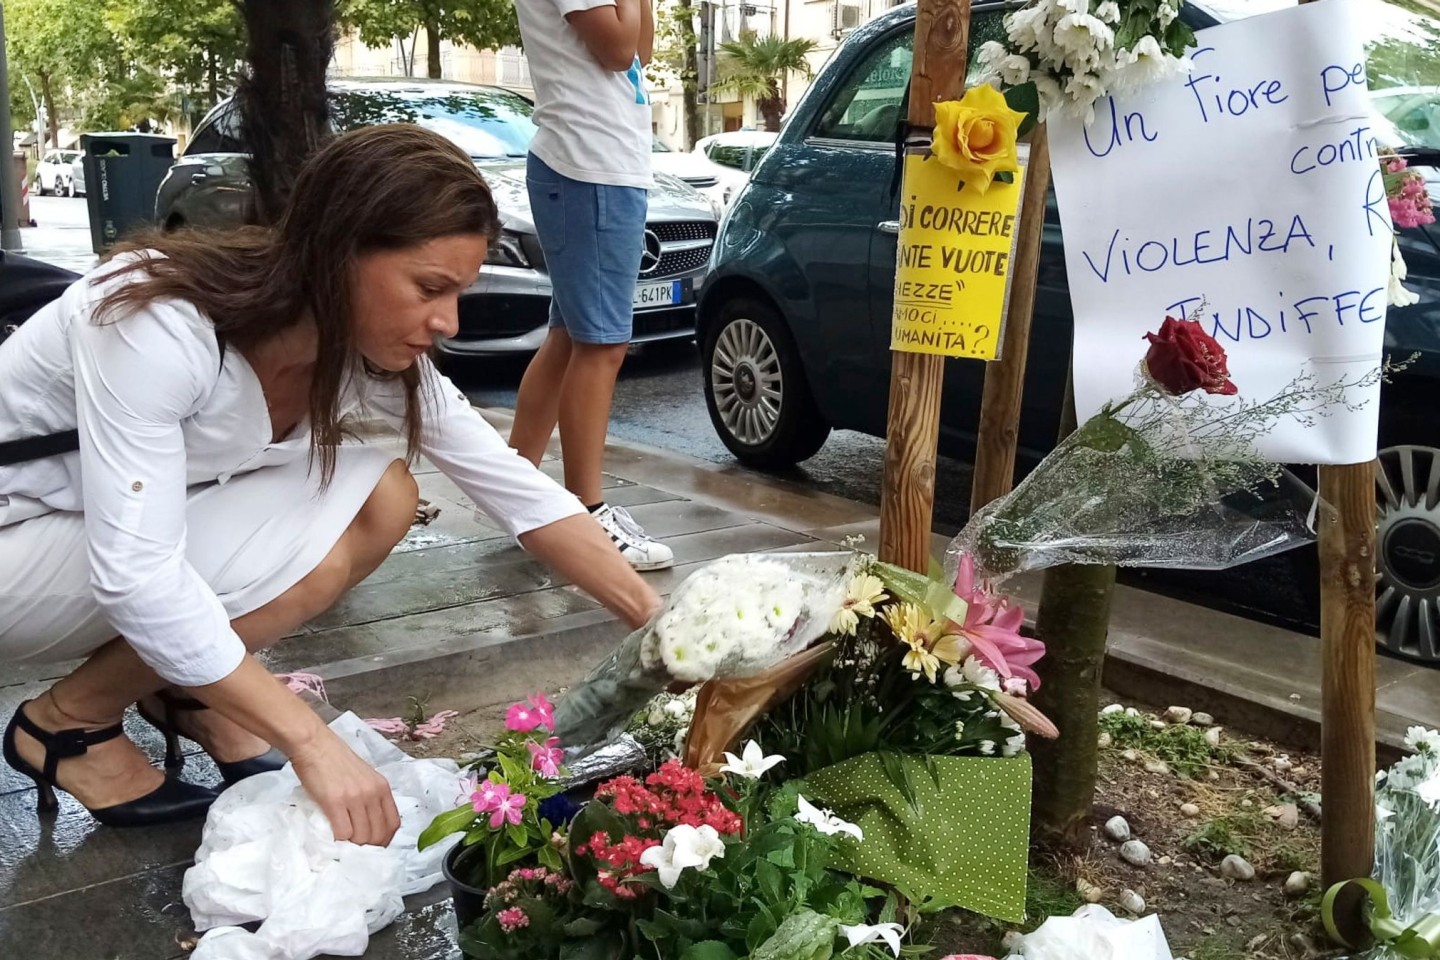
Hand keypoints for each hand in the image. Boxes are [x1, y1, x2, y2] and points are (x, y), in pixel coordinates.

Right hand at [289, 728, 399, 845]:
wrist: (314, 745)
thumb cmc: (335, 760)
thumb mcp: (363, 777)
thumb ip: (369, 797)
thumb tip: (367, 823)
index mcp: (382, 787)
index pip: (394, 823)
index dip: (385, 840)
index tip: (373, 846)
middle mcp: (373, 793)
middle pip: (379, 834)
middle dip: (368, 847)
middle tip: (355, 850)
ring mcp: (355, 798)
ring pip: (362, 837)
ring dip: (353, 846)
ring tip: (343, 845)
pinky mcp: (335, 802)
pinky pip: (343, 833)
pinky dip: (339, 842)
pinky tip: (333, 839)